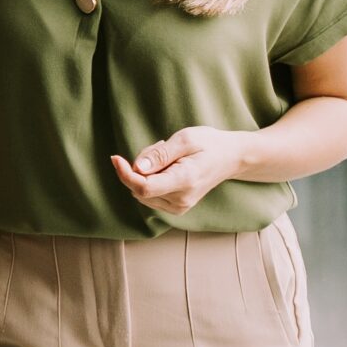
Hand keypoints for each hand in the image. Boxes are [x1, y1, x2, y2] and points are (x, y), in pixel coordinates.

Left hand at [112, 126, 243, 216]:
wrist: (230, 158)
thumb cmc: (209, 144)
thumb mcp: (185, 139)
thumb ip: (160, 154)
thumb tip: (137, 168)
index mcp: (184, 181)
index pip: (144, 187)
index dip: (125, 174)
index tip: (115, 158)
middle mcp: (181, 200)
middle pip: (139, 188)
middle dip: (139, 166)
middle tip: (160, 147)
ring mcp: (178, 206)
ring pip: (141, 191)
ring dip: (145, 172)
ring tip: (168, 156)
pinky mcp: (175, 207)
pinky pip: (149, 193)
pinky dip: (151, 178)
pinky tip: (167, 166)